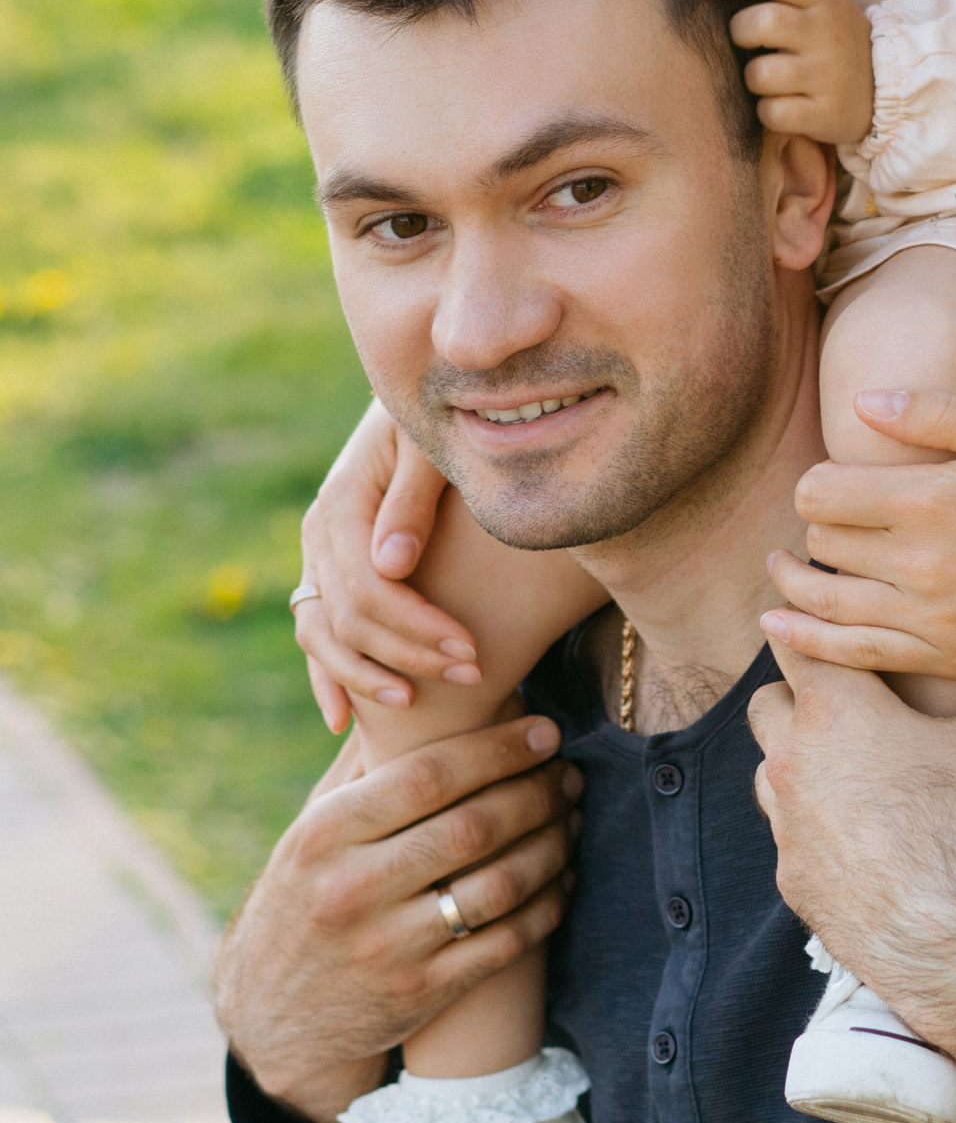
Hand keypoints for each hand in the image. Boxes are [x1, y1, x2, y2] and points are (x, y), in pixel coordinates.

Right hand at [213, 721, 579, 1122]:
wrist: (270, 1015)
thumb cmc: (303, 900)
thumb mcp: (308, 833)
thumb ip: (360, 769)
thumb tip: (416, 691)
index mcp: (324, 835)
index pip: (427, 776)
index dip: (498, 749)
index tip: (546, 732)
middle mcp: (352, 889)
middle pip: (473, 827)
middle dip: (537, 793)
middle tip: (568, 774)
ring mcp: (389, 947)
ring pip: (500, 884)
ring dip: (553, 845)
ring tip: (572, 818)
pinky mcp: (423, 993)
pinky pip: (507, 942)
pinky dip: (548, 905)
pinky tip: (564, 878)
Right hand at [298, 403, 477, 728]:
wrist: (427, 403)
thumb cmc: (447, 417)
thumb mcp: (434, 444)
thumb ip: (416, 497)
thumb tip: (392, 565)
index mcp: (345, 499)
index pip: (368, 586)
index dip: (416, 627)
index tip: (471, 652)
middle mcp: (321, 530)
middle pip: (348, 616)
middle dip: (408, 654)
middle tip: (472, 674)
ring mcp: (319, 553)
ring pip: (321, 633)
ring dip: (366, 675)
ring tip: (417, 703)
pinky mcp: (328, 569)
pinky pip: (315, 632)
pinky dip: (328, 676)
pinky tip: (342, 719)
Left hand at [727, 0, 874, 150]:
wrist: (886, 91)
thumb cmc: (837, 38)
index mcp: (825, 1)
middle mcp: (828, 36)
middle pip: (764, 23)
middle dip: (740, 30)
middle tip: (746, 38)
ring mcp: (828, 77)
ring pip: (761, 74)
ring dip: (753, 77)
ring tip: (766, 77)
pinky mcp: (825, 115)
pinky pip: (774, 113)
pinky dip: (769, 112)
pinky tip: (781, 104)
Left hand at [747, 655, 955, 1084]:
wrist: (954, 943)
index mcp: (838, 712)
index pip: (797, 641)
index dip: (813, 629)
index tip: (830, 626)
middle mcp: (794, 760)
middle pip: (769, 701)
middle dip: (802, 697)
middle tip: (854, 705)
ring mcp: (785, 822)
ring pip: (770, 767)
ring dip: (800, 761)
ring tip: (856, 770)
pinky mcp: (791, 875)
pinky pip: (788, 832)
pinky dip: (813, 823)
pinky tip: (859, 834)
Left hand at [759, 393, 955, 682]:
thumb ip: (938, 414)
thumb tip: (862, 402)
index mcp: (930, 500)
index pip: (820, 493)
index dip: (818, 482)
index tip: (838, 480)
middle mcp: (918, 565)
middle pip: (821, 545)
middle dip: (819, 528)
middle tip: (836, 519)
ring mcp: (930, 620)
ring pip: (825, 603)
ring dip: (796, 583)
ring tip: (786, 569)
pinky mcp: (947, 660)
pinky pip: (855, 655)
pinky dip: (809, 641)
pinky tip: (781, 626)